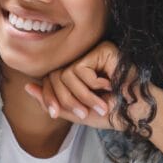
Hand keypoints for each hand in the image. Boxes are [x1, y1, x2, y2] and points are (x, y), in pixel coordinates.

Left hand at [24, 41, 150, 130]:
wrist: (135, 113)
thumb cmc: (110, 113)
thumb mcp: (75, 111)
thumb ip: (52, 100)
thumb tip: (27, 87)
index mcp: (75, 71)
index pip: (49, 78)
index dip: (48, 97)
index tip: (56, 113)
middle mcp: (82, 58)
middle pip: (54, 76)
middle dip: (66, 100)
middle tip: (85, 112)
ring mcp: (92, 52)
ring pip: (65, 74)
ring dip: (81, 96)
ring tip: (100, 103)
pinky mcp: (101, 49)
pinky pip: (79, 69)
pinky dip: (91, 85)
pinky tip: (108, 86)